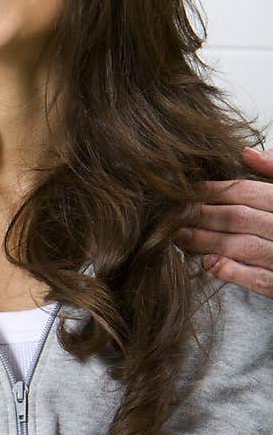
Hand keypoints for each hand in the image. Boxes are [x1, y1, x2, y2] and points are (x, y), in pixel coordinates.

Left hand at [176, 148, 272, 297]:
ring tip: (180, 237)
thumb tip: (246, 154)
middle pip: (240, 218)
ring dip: (208, 241)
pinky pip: (260, 280)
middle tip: (174, 215)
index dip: (215, 190)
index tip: (189, 191)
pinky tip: (209, 263)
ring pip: (244, 247)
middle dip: (203, 216)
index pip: (248, 192)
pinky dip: (233, 272)